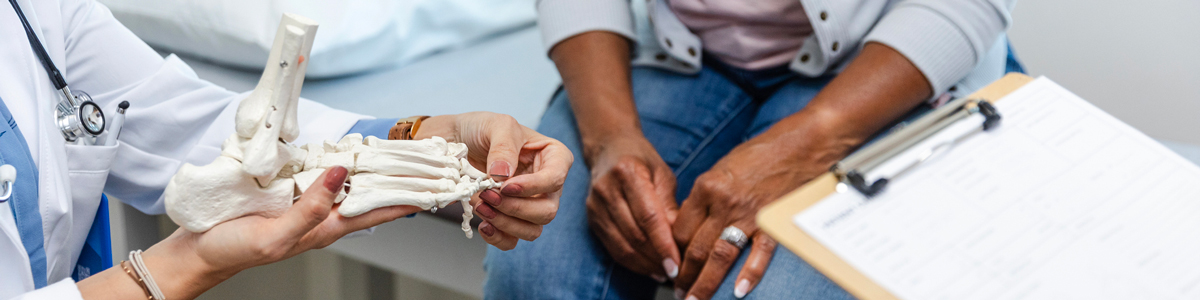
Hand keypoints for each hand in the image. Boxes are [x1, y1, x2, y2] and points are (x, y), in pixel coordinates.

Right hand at [113, 167, 421, 298]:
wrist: (197, 250)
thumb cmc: (236, 248)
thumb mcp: (277, 235)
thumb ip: (311, 208)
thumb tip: (340, 174)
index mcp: (326, 227)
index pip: (377, 211)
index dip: (406, 200)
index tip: (435, 187)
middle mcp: (320, 212)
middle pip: (368, 191)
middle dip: (397, 177)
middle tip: (424, 158)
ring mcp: (304, 200)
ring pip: (346, 178)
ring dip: (370, 165)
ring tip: (398, 149)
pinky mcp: (285, 188)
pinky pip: (317, 169)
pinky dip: (334, 157)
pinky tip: (344, 147)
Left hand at [418, 112, 571, 249]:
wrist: (453, 143)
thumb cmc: (481, 129)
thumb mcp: (496, 125)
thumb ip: (504, 147)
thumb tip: (504, 176)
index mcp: (553, 158)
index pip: (556, 179)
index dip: (533, 187)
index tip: (506, 186)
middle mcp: (546, 185)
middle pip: (547, 211)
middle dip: (516, 208)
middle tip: (488, 196)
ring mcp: (529, 205)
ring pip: (532, 230)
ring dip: (506, 223)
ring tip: (481, 207)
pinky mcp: (510, 220)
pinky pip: (512, 241)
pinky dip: (498, 238)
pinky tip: (483, 225)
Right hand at [584, 134, 681, 281]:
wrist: (609, 149)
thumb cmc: (642, 160)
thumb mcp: (663, 173)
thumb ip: (670, 204)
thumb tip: (679, 239)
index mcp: (628, 172)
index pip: (648, 216)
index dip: (664, 243)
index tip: (678, 263)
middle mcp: (607, 189)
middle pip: (634, 234)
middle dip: (657, 258)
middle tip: (677, 272)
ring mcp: (595, 205)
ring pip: (622, 246)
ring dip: (645, 264)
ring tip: (665, 273)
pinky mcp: (592, 218)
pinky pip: (613, 248)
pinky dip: (632, 262)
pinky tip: (649, 268)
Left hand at [672, 134, 833, 299]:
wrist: (801, 144)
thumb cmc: (761, 153)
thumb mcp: (722, 168)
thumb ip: (706, 196)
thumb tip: (691, 224)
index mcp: (707, 187)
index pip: (681, 229)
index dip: (673, 251)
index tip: (671, 265)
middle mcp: (723, 204)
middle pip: (695, 248)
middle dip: (684, 275)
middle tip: (677, 291)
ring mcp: (748, 216)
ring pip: (719, 257)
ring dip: (705, 283)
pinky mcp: (771, 223)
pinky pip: (758, 255)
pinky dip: (748, 275)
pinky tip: (738, 292)